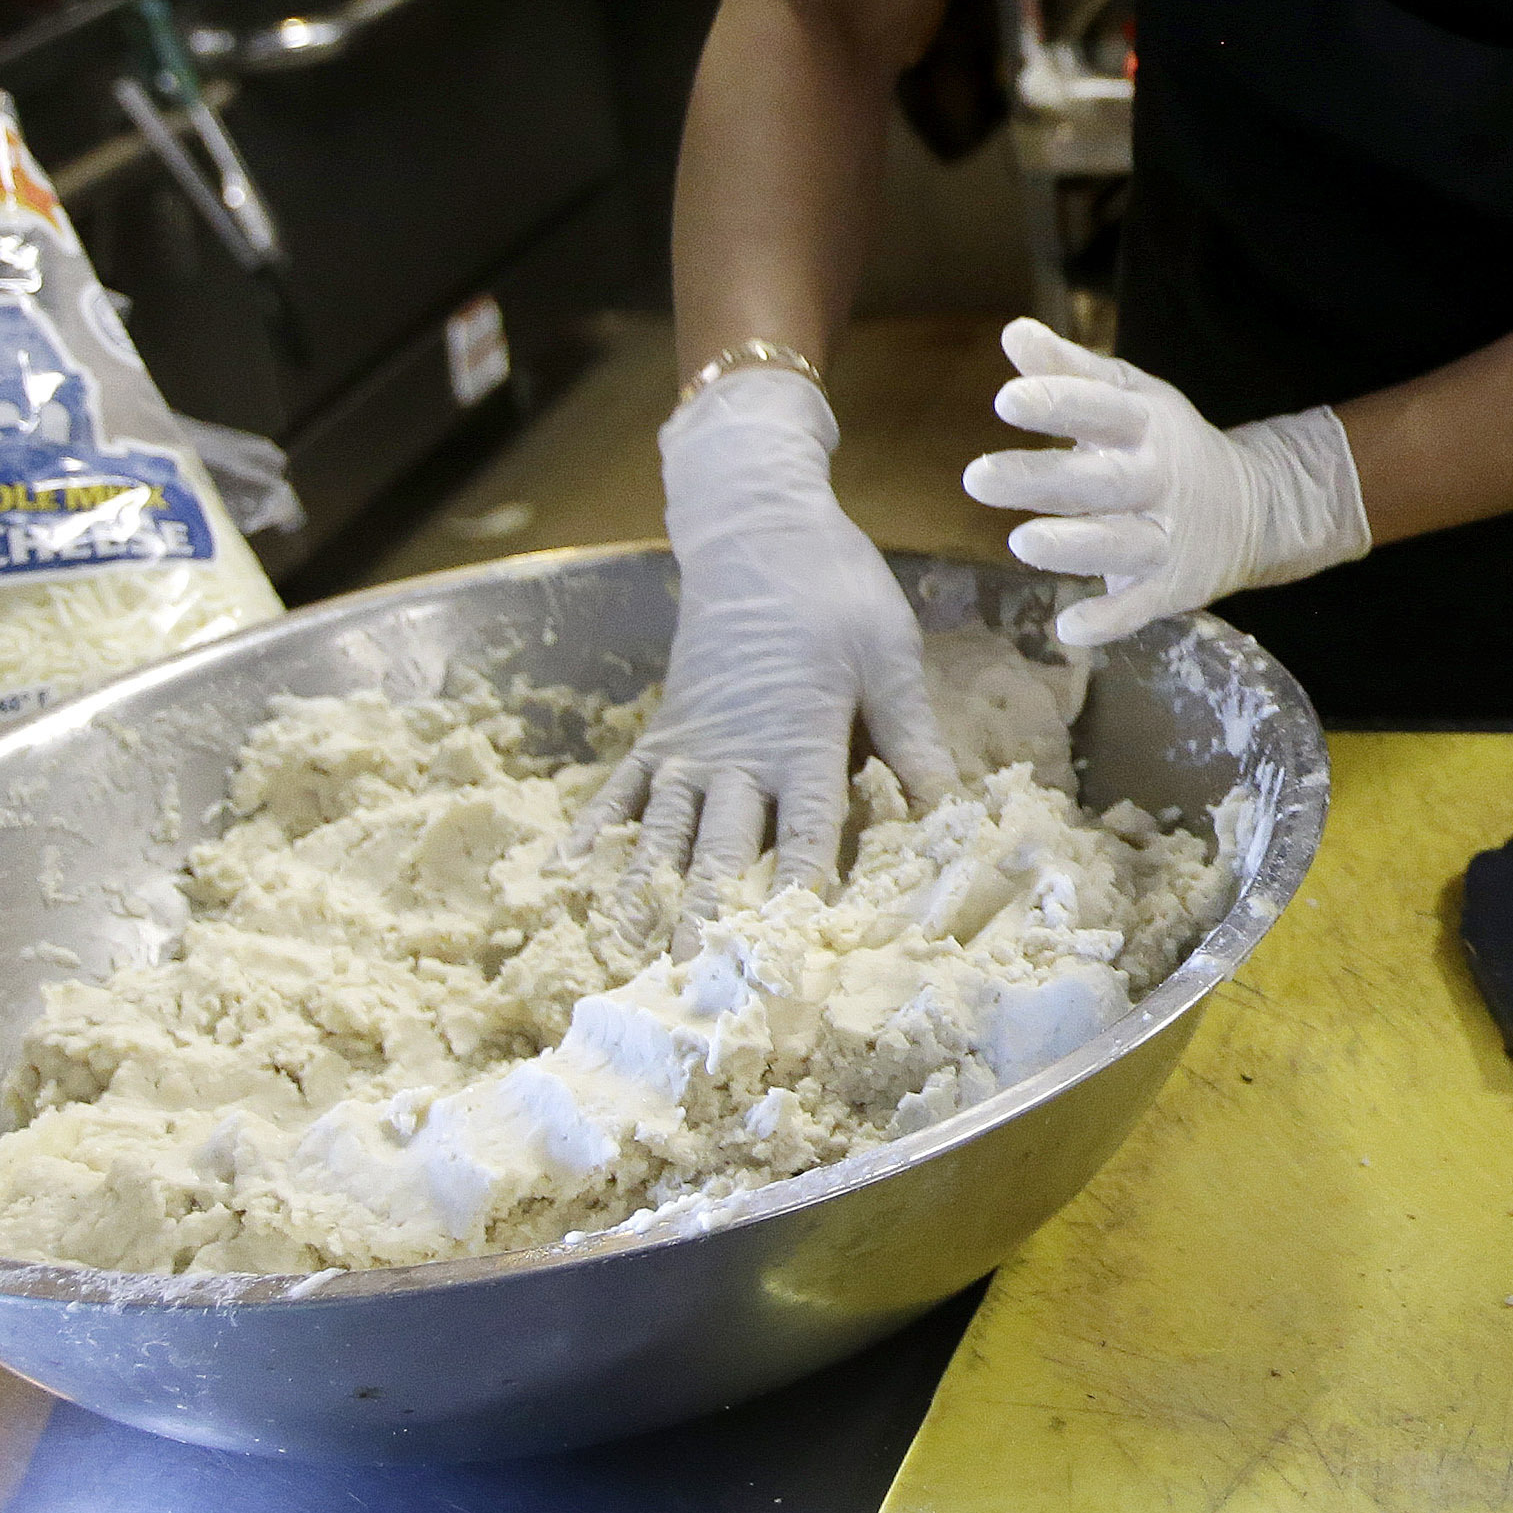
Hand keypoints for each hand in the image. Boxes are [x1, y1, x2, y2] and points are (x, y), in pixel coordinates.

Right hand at [575, 366, 962, 915]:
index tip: (793, 947)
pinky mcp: (664, 729)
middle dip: (711, 917)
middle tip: (697, 982)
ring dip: (646, 894)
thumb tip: (946, 806)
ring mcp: (691, 743)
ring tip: (629, 952)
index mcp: (802, 736)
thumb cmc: (834, 588)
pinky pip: (620, 787)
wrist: (757, 530)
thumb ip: (910, 734)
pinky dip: (594, 831)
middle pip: (721, 849)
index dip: (800, 889)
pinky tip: (565, 876)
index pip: (804, 830)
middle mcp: (738, 751)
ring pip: (661, 831)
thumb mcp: (889, 653)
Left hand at [960, 318, 1370, 646]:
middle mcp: (1159, 480)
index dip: (1058, 405)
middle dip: (1043, 478)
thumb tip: (1013, 331)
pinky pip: (1141, 606)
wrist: (1252, 509)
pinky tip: (1069, 629)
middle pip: (1101, 481)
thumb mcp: (1129, 397)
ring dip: (1075, 546)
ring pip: (1122, 544)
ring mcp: (1167, 536)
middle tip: (976, 477)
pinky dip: (1111, 619)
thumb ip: (1068, 370)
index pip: (1102, 411)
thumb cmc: (1162, 444)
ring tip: (1021, 543)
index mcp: (1147, 426)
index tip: (1007, 400)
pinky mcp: (1171, 587)